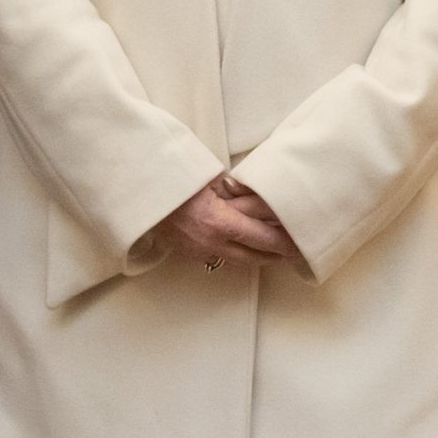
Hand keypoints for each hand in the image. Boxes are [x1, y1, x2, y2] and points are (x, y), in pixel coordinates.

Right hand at [154, 177, 297, 271]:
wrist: (137, 189)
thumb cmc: (172, 176)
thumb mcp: (207, 177)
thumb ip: (233, 191)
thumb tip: (252, 194)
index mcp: (220, 221)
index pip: (264, 238)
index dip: (285, 243)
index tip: (299, 243)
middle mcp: (211, 241)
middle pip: (254, 256)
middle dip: (275, 255)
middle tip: (292, 251)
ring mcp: (198, 250)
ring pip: (237, 261)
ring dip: (255, 256)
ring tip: (271, 251)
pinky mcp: (186, 252)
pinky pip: (216, 257)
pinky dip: (231, 252)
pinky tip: (238, 246)